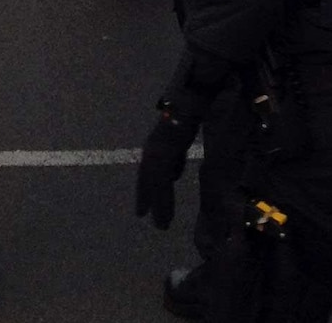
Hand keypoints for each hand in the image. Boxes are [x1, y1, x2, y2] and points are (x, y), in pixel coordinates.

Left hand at [136, 108, 199, 229]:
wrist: (189, 106)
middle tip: (151, 221)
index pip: (145, 175)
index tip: (142, 211)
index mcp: (152, 149)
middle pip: (147, 181)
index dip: (144, 193)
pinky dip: (165, 197)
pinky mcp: (165, 154)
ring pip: (155, 185)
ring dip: (159, 205)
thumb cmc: (185, 122)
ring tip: (163, 224)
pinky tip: (168, 209)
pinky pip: (163, 181)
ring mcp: (156, 152)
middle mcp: (150, 152)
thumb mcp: (177, 145)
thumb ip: (173, 162)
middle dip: (148, 201)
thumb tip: (171, 179)